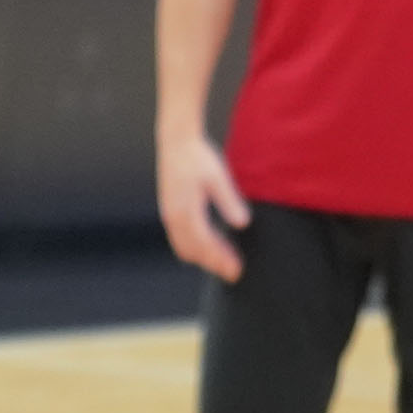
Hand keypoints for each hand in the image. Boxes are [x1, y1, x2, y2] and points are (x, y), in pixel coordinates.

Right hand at [158, 132, 248, 280]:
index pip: (205, 245)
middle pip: (193, 252)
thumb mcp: (218, 177)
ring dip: (204, 258)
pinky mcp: (169, 210)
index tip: (237, 270)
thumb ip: (229, 201)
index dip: (221, 259)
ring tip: (225, 261)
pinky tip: (211, 244)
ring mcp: (169, 215)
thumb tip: (243, 224)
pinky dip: (195, 248)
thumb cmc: (199, 156)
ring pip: (184, 248)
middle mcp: (173, 218)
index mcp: (185, 211)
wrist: (176, 140)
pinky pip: (180, 238)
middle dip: (213, 264)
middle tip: (235, 272)